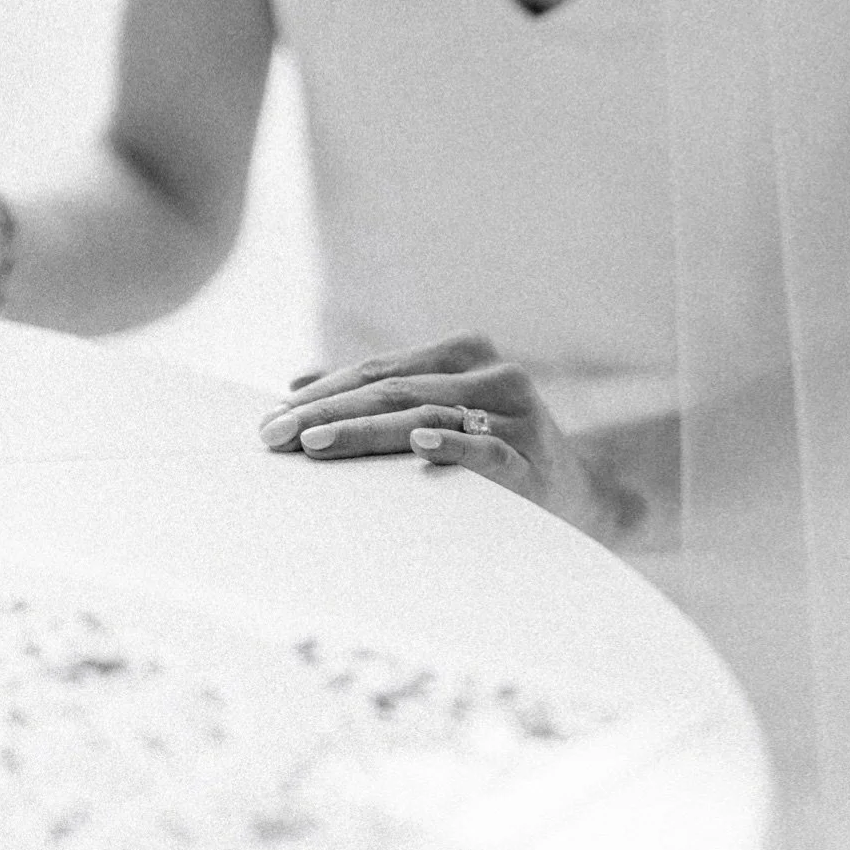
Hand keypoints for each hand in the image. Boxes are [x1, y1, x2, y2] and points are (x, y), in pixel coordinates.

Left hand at [256, 332, 643, 544]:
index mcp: (468, 354)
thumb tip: (296, 382)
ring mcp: (518, 416)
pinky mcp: (533, 459)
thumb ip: (382, 392)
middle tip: (275, 437)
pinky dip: (452, 446)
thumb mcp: (445, 411)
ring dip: (364, 433)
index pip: (380, 370)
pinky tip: (420, 443)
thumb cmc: (496, 450)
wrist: (579, 495)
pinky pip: (486, 450)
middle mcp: (495, 376)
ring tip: (315, 445)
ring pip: (426, 417)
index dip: (323, 393)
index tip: (271, 420)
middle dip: (327, 414)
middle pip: (395, 391)